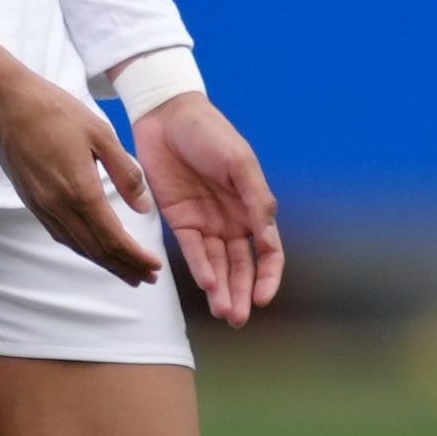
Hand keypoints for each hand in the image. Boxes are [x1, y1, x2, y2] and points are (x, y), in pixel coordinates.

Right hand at [0, 64, 157, 285]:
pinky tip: (93, 249)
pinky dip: (82, 247)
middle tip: (147, 280)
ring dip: (103, 263)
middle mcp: (59, 206)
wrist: (6, 102)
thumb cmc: (55, 111)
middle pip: (96, 250)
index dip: (135, 258)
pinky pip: (60, 234)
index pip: (113, 238)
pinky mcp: (31, 201)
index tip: (154, 268)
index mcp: (80, 190)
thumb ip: (125, 172)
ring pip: (77, 246)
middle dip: (124, 268)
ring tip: (126, 272)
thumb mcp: (101, 134)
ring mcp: (42, 206)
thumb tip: (143, 207)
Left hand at [131, 91, 283, 323]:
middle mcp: (232, 221)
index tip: (263, 298)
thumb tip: (268, 238)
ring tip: (224, 313)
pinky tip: (207, 286)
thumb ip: (255, 200)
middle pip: (241, 267)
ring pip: (217, 266)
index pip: (268, 252)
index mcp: (254, 207)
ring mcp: (206, 223)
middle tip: (238, 319)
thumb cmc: (210, 134)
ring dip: (221, 290)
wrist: (167, 116)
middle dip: (242, 294)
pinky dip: (200, 269)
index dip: (269, 277)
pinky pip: (193, 251)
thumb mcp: (239, 162)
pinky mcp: (180, 221)